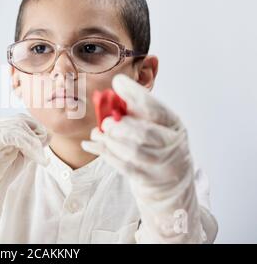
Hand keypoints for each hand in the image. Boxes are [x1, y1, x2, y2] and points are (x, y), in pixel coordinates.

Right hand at [0, 113, 50, 242]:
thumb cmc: (1, 172)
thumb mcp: (22, 155)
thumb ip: (34, 144)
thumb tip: (49, 134)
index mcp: (1, 127)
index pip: (22, 118)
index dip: (36, 127)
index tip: (45, 143)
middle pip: (21, 120)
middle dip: (36, 134)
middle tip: (43, 152)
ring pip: (18, 127)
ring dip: (33, 142)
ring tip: (39, 157)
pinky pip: (10, 135)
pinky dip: (26, 144)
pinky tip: (32, 155)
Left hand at [82, 74, 204, 242]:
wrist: (170, 182)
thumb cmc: (156, 145)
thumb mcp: (154, 124)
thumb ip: (136, 110)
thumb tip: (112, 92)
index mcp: (173, 123)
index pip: (156, 108)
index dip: (136, 94)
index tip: (118, 82)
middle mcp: (171, 143)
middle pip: (144, 133)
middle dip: (118, 125)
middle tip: (105, 122)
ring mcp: (160, 164)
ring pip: (132, 151)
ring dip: (109, 140)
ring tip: (97, 133)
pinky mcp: (146, 178)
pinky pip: (122, 165)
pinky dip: (103, 152)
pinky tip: (90, 143)